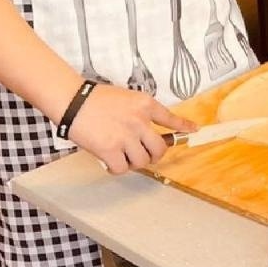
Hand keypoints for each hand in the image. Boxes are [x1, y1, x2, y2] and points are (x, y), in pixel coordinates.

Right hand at [67, 83, 195, 174]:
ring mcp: (126, 136)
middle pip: (160, 148)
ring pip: (142, 161)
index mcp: (145, 105)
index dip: (184, 127)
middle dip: (154, 155)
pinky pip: (122, 168)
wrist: (73, 101)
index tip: (194, 130)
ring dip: (133, 162)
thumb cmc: (95, 99)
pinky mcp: (110, 149)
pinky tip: (110, 162)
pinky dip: (117, 168)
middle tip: (144, 155)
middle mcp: (140, 121)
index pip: (170, 118)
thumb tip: (148, 130)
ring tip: (122, 156)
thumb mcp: (127, 98)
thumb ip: (140, 112)